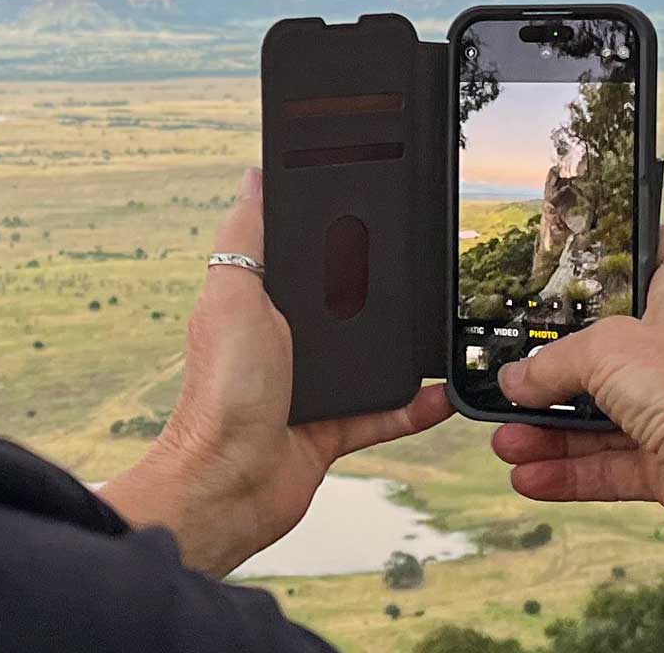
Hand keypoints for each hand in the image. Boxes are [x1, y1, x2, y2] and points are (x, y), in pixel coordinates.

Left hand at [99, 168, 455, 575]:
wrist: (230, 485)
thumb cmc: (219, 394)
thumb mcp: (232, 297)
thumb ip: (244, 239)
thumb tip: (251, 178)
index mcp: (260, 305)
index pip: (305, 258)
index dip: (334, 236)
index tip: (372, 212)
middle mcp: (288, 343)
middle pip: (348, 306)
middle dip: (383, 291)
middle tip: (424, 268)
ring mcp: (313, 387)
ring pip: (374, 358)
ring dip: (408, 350)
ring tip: (444, 326)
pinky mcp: (335, 427)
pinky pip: (389, 411)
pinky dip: (418, 405)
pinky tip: (445, 391)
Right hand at [490, 225, 663, 529]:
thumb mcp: (606, 349)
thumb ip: (554, 363)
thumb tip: (516, 381)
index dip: (636, 244)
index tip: (596, 249)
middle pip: (617, 353)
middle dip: (560, 373)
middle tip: (516, 384)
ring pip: (609, 417)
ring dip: (554, 432)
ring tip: (506, 443)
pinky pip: (616, 464)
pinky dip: (574, 472)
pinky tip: (530, 476)